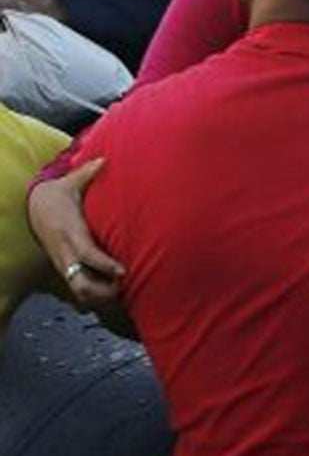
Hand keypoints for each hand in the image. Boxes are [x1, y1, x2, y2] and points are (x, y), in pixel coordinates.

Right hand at [27, 159, 124, 308]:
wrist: (34, 207)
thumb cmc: (57, 196)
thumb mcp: (70, 183)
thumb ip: (88, 173)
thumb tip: (105, 159)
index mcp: (70, 232)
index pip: (87, 254)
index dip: (105, 266)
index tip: (123, 271)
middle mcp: (65, 252)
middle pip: (80, 283)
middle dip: (104, 290)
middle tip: (127, 284)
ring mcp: (64, 263)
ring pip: (79, 292)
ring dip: (100, 296)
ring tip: (122, 289)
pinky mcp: (64, 268)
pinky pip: (77, 290)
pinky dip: (94, 295)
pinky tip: (112, 290)